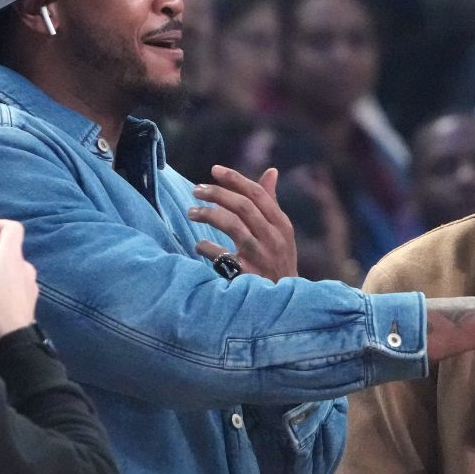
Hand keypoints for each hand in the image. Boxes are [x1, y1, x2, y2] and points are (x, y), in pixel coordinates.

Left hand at [188, 165, 297, 279]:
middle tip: (196, 190)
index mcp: (282, 225)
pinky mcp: (247, 275)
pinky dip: (207, 247)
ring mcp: (261, 257)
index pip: (258, 194)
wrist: (283, 303)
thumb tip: (271, 171)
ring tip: (191, 212)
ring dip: (208, 215)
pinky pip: (222, 256)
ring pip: (232, 226)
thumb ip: (271, 203)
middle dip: (217, 194)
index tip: (214, 170)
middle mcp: (274, 238)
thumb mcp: (281, 233)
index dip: (235, 179)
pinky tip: (199, 245)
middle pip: (244, 207)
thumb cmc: (278, 262)